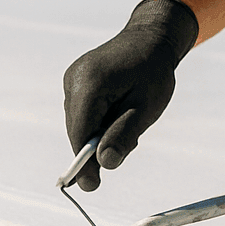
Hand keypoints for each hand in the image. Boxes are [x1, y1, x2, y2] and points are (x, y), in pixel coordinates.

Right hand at [63, 0, 198, 190]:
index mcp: (90, 83)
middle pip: (77, 130)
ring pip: (79, 122)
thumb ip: (125, 134)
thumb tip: (105, 163)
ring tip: (129, 122)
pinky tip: (119, 112)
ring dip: (100, 133)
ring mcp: (71, 78)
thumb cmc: (154, 72)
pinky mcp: (74, 81)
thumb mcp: (147, 106)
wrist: (150, 39)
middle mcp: (73, 79)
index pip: (80, 132)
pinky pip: (82, 111)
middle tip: (125, 150)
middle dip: (96, 147)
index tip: (90, 186)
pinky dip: (98, 120)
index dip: (84, 163)